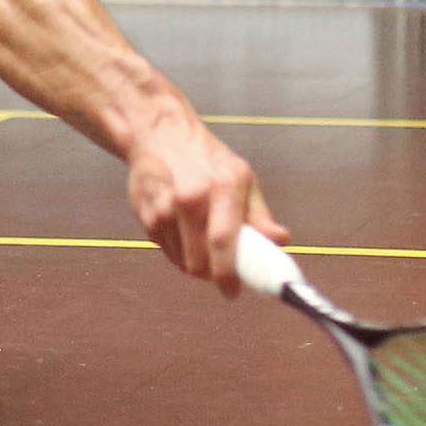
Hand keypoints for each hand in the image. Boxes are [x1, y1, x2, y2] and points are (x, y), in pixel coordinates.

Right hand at [125, 108, 286, 297]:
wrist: (160, 133)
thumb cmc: (207, 158)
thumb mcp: (242, 178)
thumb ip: (260, 215)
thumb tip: (280, 241)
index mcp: (221, 188)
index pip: (223, 241)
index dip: (228, 274)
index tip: (233, 292)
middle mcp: (190, 198)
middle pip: (199, 261)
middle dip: (212, 274)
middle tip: (221, 269)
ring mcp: (163, 207)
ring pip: (181, 262)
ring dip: (194, 264)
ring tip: (201, 244)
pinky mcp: (144, 215)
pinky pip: (165, 252)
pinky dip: (177, 252)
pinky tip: (182, 231)